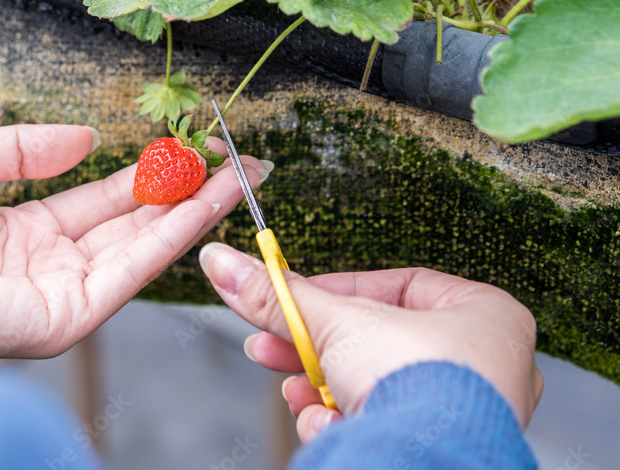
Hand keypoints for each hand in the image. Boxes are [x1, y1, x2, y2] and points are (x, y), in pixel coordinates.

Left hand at [0, 125, 270, 358]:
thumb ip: (26, 147)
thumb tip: (85, 138)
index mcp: (23, 232)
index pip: (99, 202)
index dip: (142, 176)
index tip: (183, 152)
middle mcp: (50, 264)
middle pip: (131, 224)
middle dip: (183, 193)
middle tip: (231, 161)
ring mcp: (63, 292)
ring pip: (142, 245)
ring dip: (192, 210)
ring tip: (238, 175)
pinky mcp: (71, 316)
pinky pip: (132, 270)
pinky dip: (174, 236)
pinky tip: (205, 204)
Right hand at [198, 243, 542, 442]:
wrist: (427, 459)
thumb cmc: (418, 381)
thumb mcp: (334, 321)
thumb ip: (276, 295)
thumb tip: (225, 263)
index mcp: (486, 315)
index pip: (398, 286)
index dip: (336, 291)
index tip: (294, 299)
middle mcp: (487, 364)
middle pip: (375, 342)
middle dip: (314, 350)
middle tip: (272, 346)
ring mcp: (466, 413)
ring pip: (373, 388)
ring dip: (322, 393)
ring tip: (299, 395)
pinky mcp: (438, 447)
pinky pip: (383, 425)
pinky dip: (345, 425)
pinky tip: (329, 426)